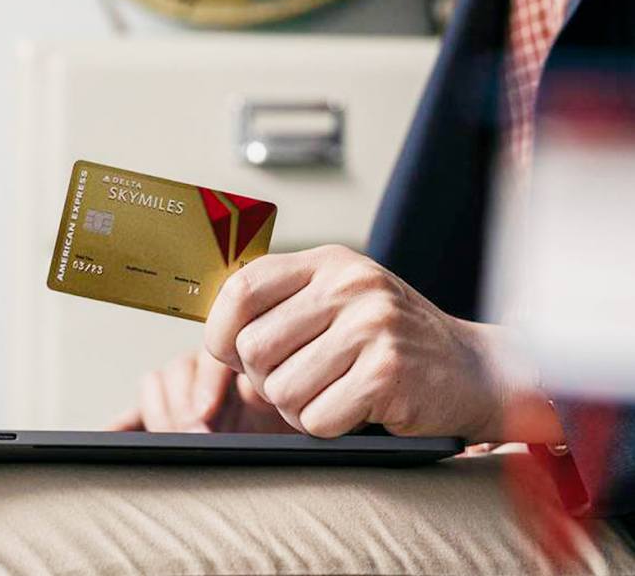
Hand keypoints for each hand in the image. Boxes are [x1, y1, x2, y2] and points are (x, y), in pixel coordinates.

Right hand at [109, 350, 295, 433]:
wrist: (269, 444)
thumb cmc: (271, 425)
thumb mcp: (271, 411)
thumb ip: (260, 395)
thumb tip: (250, 385)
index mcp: (228, 357)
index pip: (208, 356)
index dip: (204, 383)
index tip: (207, 412)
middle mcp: (199, 366)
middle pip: (175, 370)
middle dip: (183, 407)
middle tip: (193, 435)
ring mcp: (175, 388)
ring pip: (153, 385)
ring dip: (161, 415)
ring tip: (173, 441)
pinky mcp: (156, 411)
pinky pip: (131, 412)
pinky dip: (121, 425)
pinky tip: (111, 435)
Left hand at [203, 245, 564, 443]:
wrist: (474, 368)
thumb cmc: (391, 339)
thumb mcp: (341, 300)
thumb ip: (284, 304)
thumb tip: (216, 335)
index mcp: (329, 263)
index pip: (241, 288)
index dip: (221, 331)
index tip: (231, 353)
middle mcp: (349, 285)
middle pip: (253, 349)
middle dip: (266, 380)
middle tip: (301, 380)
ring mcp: (371, 327)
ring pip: (280, 390)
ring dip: (299, 407)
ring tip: (334, 392)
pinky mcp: (386, 373)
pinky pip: (316, 419)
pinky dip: (328, 425)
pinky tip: (356, 408)